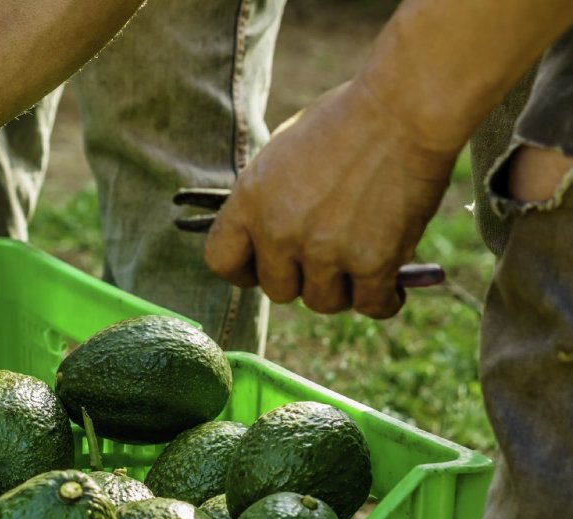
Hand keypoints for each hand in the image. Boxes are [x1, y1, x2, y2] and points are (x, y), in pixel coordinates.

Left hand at [203, 80, 456, 318]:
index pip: (221, 261)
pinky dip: (385, 300)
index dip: (243, 271)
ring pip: (324, 302)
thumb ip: (269, 201)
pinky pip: (371, 306)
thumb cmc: (347, 119)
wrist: (404, 105)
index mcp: (249, 201)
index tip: (262, 267)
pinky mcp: (372, 262)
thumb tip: (267, 241)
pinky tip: (394, 285)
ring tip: (363, 263)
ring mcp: (324, 250)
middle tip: (328, 258)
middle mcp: (279, 231)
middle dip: (301, 279)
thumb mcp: (283, 154)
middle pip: (278, 290)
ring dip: (343, 289)